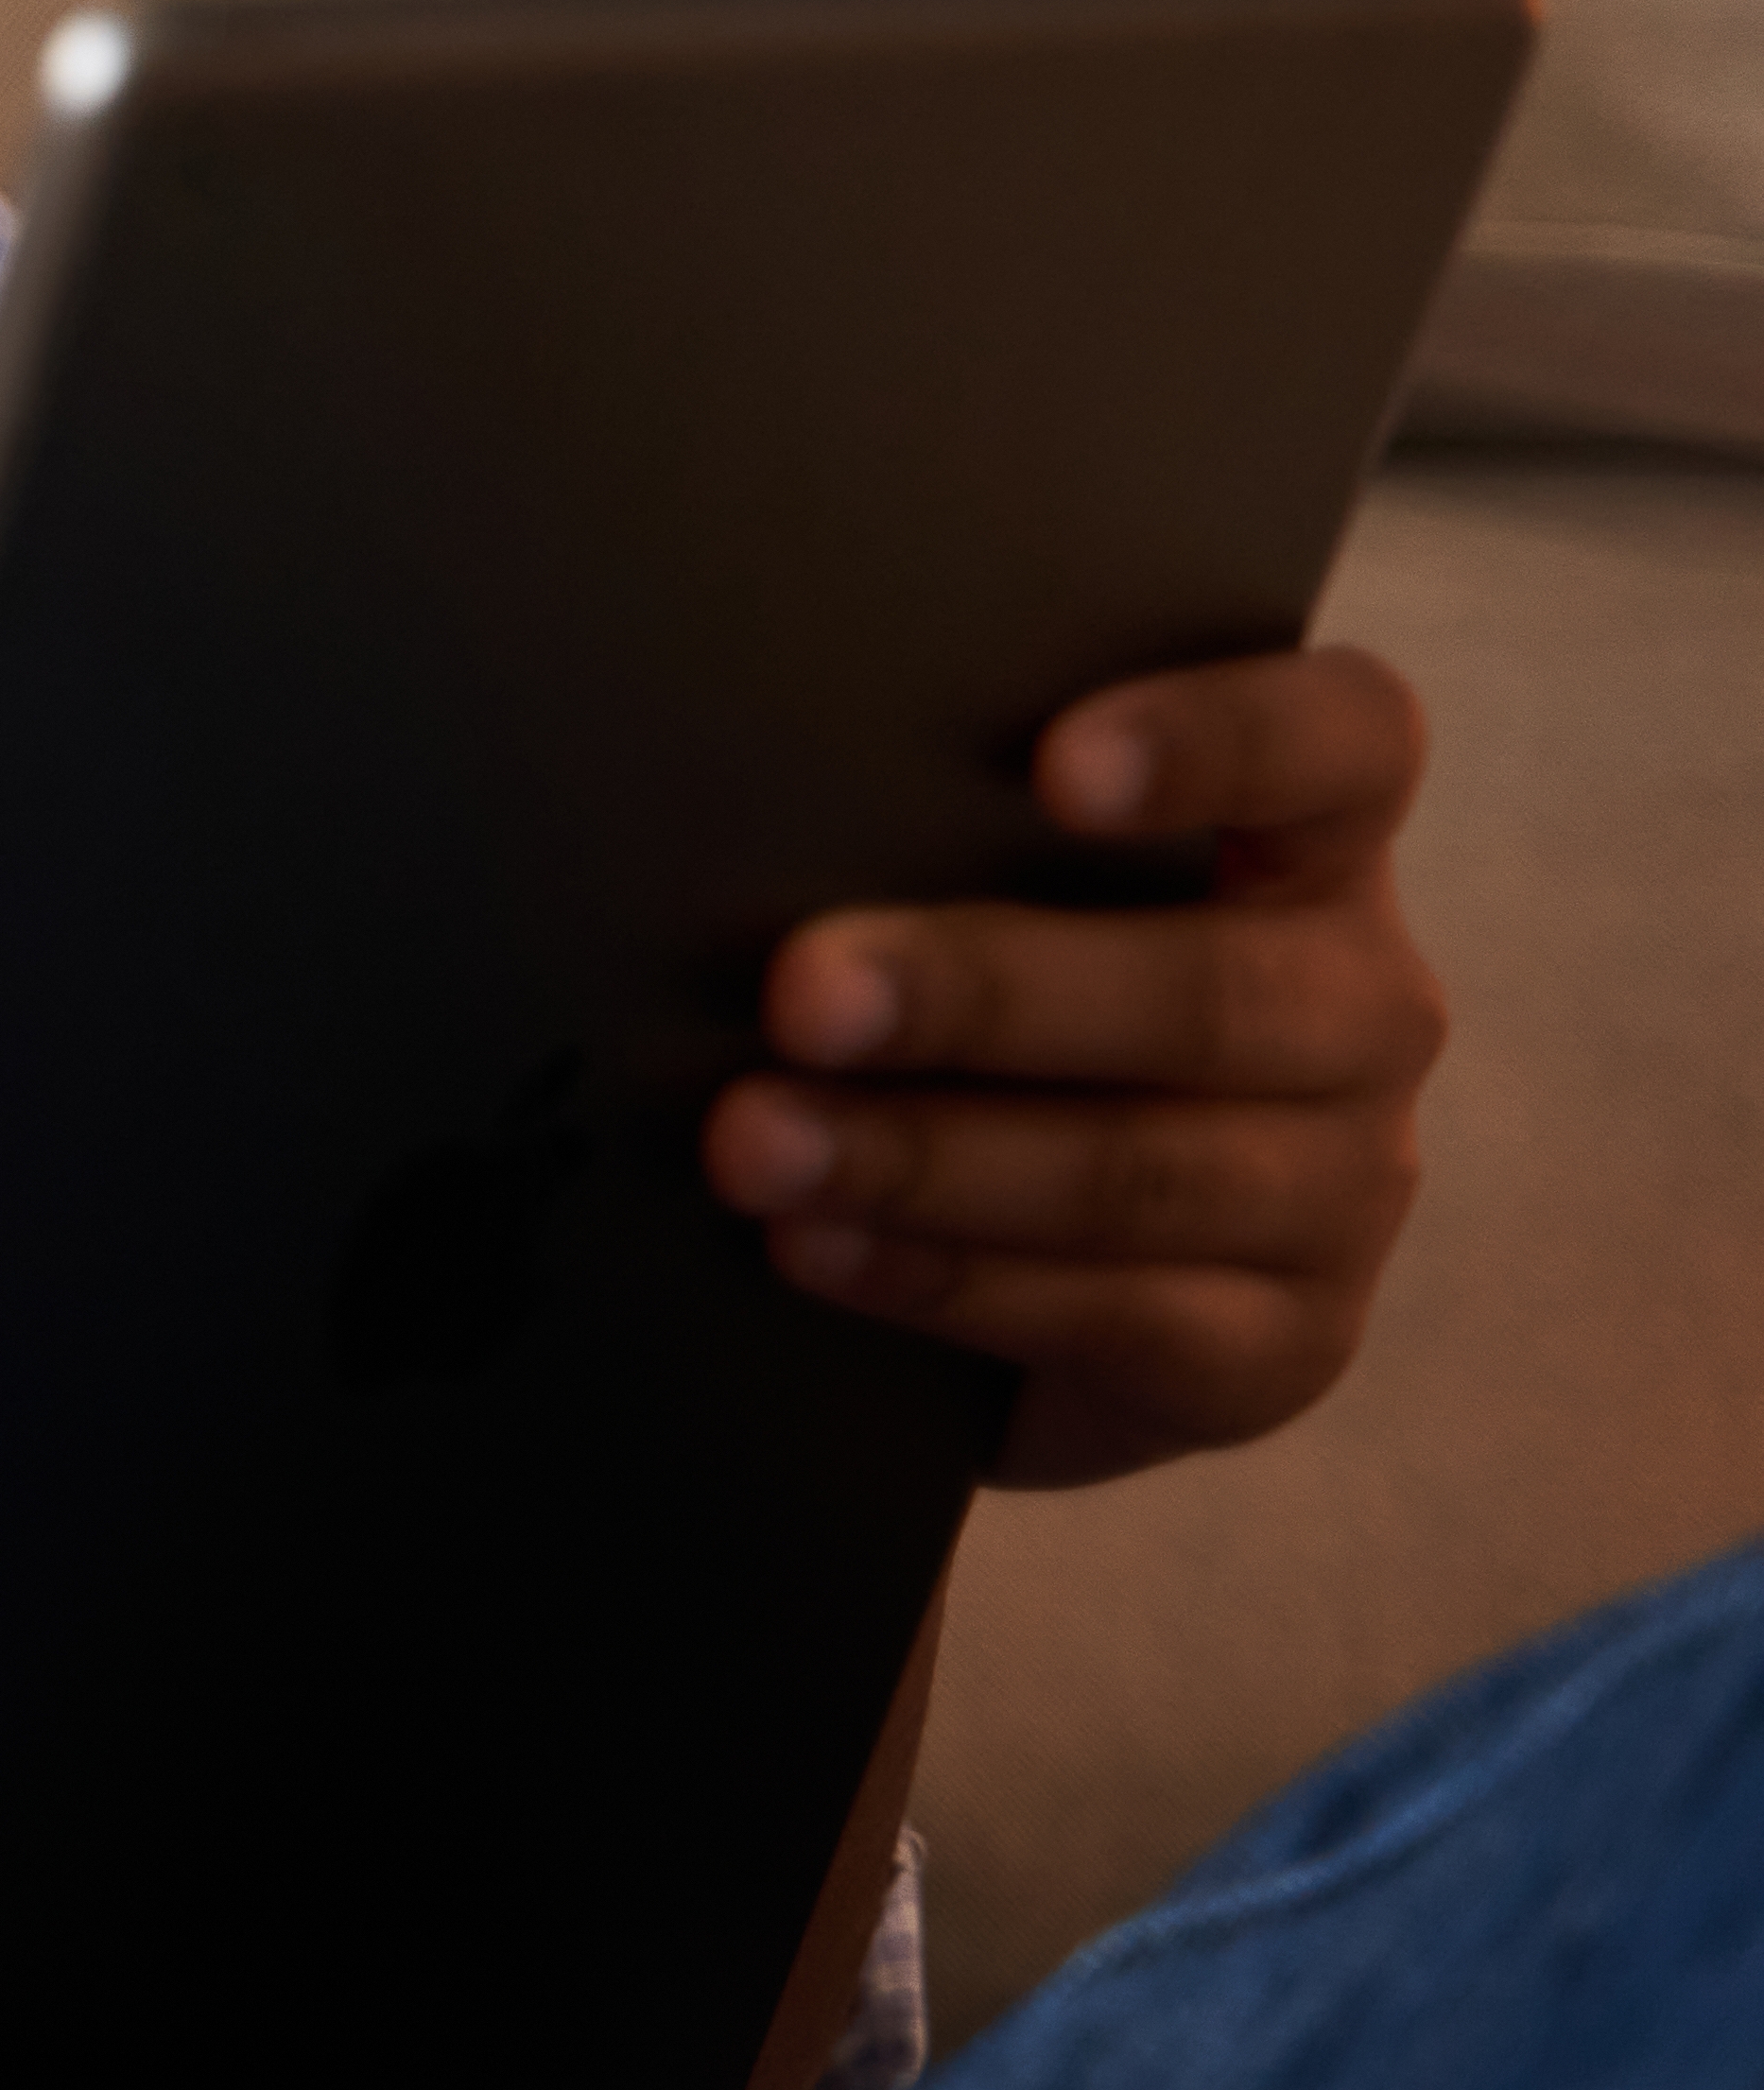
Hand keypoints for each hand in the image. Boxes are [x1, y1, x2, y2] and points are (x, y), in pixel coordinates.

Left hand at [703, 646, 1445, 1487]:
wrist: (1033, 1264)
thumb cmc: (982, 1009)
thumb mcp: (977, 894)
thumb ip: (929, 834)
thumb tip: (730, 812)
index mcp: (1310, 848)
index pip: (1343, 744)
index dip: (1222, 740)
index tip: (1056, 765)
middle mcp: (1359, 1007)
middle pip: (1215, 992)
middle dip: (986, 993)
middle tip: (801, 990)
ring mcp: (1343, 1187)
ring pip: (1147, 1171)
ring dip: (927, 1158)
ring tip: (753, 1139)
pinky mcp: (1285, 1349)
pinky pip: (1121, 1320)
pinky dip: (944, 1280)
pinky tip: (815, 1246)